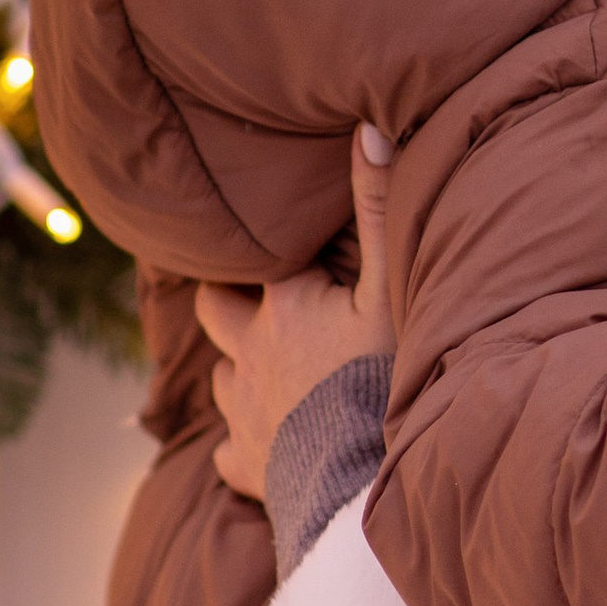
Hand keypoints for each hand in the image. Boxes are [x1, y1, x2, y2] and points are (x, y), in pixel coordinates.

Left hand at [200, 125, 393, 502]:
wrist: (355, 479)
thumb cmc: (377, 378)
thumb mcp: (390, 288)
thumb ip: (379, 207)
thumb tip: (368, 126)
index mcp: (280, 306)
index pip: (248, 260)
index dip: (256, 249)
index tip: (267, 242)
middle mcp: (247, 353)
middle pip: (216, 313)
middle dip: (229, 302)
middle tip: (255, 297)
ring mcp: (242, 412)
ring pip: (222, 379)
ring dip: (240, 371)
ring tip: (270, 370)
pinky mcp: (246, 465)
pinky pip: (229, 451)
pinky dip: (244, 443)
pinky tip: (266, 443)